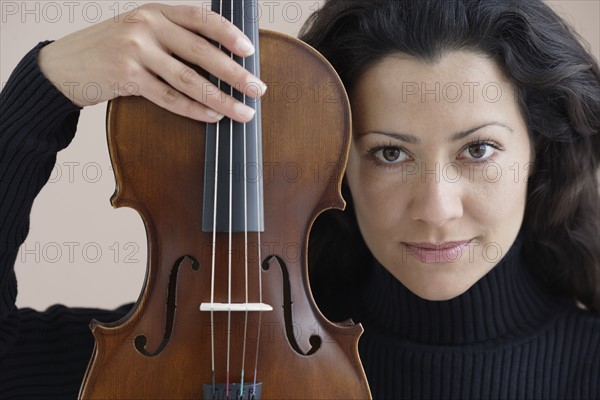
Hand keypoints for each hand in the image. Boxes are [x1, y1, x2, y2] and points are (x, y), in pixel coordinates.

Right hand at [37, 3, 265, 122]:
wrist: (65, 64)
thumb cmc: (111, 49)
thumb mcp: (140, 30)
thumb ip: (173, 36)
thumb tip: (220, 58)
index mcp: (156, 11)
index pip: (201, 18)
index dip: (228, 33)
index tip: (250, 50)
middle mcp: (147, 26)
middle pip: (201, 52)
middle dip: (235, 73)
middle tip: (258, 89)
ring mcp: (135, 51)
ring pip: (189, 79)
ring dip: (221, 98)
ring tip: (243, 111)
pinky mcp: (126, 77)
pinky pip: (169, 97)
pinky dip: (194, 109)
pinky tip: (213, 117)